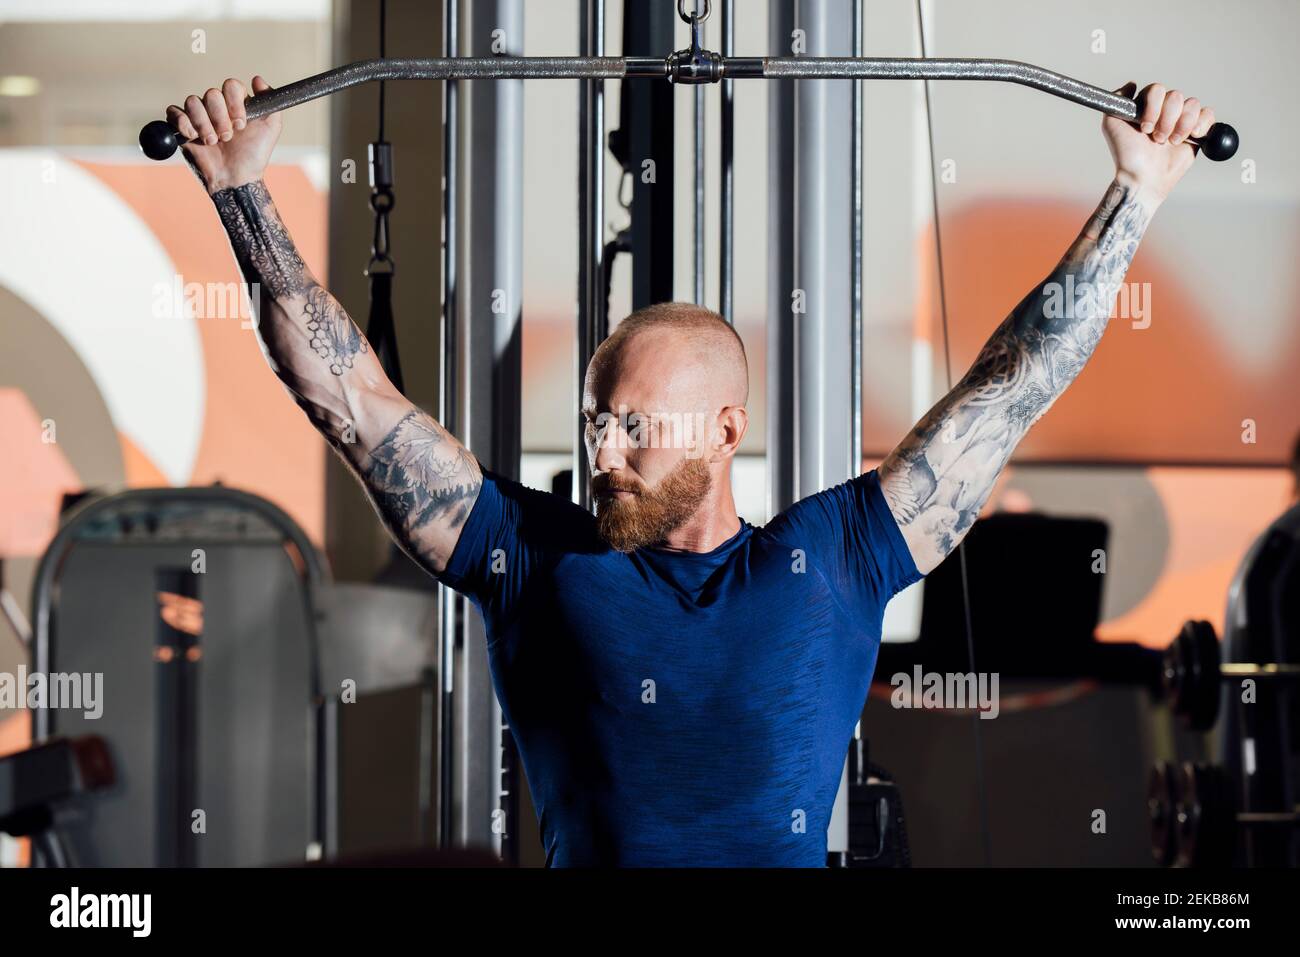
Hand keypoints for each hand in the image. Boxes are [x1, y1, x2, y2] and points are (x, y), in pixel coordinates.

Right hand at [166, 76, 281, 194]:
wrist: (235, 178)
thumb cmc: (253, 155)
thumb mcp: (270, 128)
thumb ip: (270, 101)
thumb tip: (258, 79)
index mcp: (236, 104)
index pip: (231, 85)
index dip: (234, 102)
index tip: (241, 124)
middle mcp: (217, 107)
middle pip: (211, 93)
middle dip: (220, 118)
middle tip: (227, 137)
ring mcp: (199, 116)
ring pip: (193, 101)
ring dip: (204, 124)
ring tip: (212, 142)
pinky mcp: (183, 127)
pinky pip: (174, 112)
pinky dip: (183, 123)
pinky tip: (193, 137)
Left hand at [1102, 82, 1215, 202]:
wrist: (1143, 177)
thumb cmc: (1126, 154)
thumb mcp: (1111, 124)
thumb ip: (1116, 100)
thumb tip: (1131, 84)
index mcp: (1147, 106)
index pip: (1157, 89)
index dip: (1154, 107)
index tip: (1145, 128)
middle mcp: (1164, 110)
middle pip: (1176, 96)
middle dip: (1167, 120)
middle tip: (1157, 139)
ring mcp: (1181, 120)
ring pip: (1192, 104)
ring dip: (1181, 126)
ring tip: (1170, 143)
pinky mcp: (1197, 131)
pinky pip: (1208, 114)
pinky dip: (1201, 125)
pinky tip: (1191, 137)